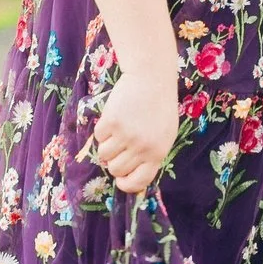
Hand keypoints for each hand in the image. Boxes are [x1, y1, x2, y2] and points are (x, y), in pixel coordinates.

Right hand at [91, 66, 177, 195]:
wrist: (151, 79)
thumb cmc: (159, 107)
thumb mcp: (164, 135)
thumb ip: (150, 154)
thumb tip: (130, 175)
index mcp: (158, 153)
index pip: (138, 181)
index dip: (126, 184)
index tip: (120, 179)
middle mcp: (142, 148)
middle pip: (116, 169)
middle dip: (113, 161)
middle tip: (118, 147)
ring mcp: (126, 135)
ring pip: (104, 155)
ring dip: (106, 146)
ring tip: (117, 131)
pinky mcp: (111, 122)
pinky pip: (98, 137)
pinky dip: (102, 130)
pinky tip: (114, 118)